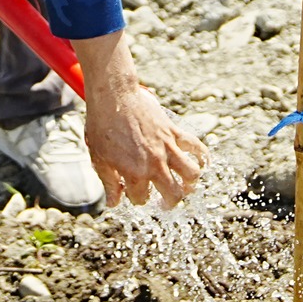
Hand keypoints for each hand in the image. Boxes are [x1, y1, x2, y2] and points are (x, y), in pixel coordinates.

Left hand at [71, 32, 207, 207]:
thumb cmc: (102, 128)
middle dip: (168, 203)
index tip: (128, 190)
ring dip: (189, 184)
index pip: (141, 199)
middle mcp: (155, 163)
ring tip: (183, 185)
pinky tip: (203, 163)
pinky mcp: (174, 132)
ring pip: (191, 174)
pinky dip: (203, 156)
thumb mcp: (99, 160)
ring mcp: (168, 147)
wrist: (113, 98)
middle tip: (162, 202)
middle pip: (174, 194)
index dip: (134, 198)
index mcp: (135, 173)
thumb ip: (110, 184)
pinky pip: (197, 146)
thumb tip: (114, 204)